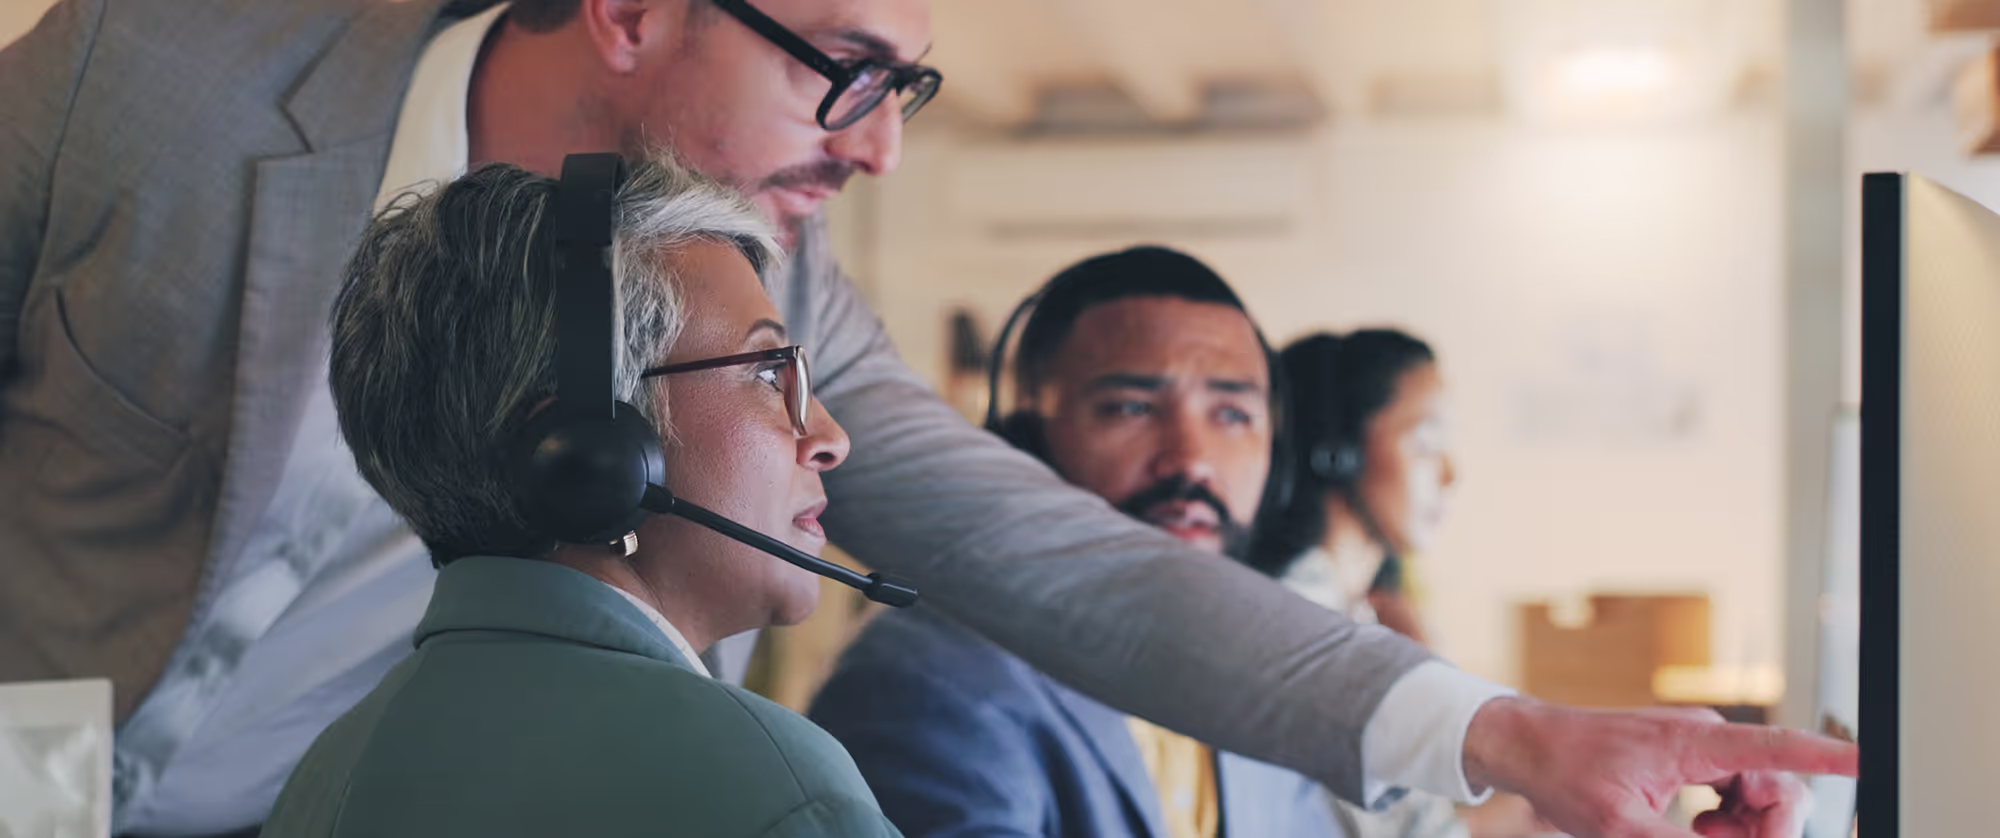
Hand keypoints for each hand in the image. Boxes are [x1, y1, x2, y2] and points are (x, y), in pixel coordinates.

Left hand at [1461, 698, 1853, 837]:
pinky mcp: (1688, 756)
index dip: (1829, 755)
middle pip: (1777, 786)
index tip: (1868, 760)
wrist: (1527, 745)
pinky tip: (1697, 828)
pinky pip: (1735, 791)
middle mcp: (1705, 737)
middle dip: (1768, 830)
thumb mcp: (1620, 826)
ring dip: (1746, 828)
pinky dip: (1729, 819)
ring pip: (1758, 792)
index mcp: (1695, 743)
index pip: (1778, 747)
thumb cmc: (1564, 773)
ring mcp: (1698, 745)